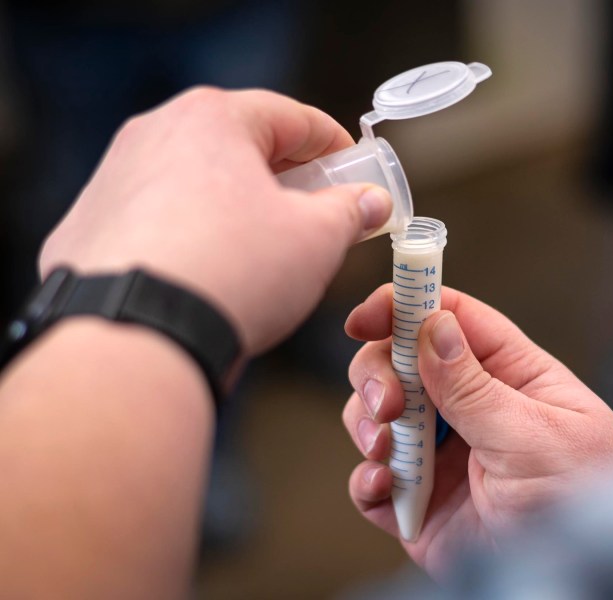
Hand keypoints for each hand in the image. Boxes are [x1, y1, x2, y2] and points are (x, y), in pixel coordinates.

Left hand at [39, 87, 392, 354]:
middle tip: (318, 208)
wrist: (137, 339)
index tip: (355, 169)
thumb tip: (371, 202)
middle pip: (240, 145)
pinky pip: (159, 217)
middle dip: (286, 175)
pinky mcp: (90, 227)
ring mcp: (114, 180)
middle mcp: (154, 134)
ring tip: (267, 246)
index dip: (333, 144)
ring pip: (196, 181)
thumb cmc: (232, 273)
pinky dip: (193, 232)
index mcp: (212, 119)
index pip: (291, 117)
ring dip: (238, 204)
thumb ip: (350, 211)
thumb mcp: (316, 239)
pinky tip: (213, 269)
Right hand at [343, 285, 612, 577]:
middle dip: (379, 373)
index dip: (405, 305)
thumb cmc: (588, 500)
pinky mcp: (419, 501)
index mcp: (509, 375)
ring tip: (388, 449)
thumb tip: (433, 327)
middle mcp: (468, 407)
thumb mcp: (535, 436)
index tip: (366, 315)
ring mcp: (440, 454)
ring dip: (367, 424)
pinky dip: (367, 480)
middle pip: (399, 362)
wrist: (575, 579)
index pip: (451, 319)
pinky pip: (374, 480)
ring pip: (378, 416)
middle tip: (388, 403)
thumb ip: (476, 387)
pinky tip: (384, 484)